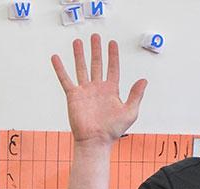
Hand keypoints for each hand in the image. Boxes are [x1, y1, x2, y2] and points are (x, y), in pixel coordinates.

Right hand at [51, 34, 148, 148]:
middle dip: (96, 50)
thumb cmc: (113, 130)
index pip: (113, 68)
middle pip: (96, 64)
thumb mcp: (130, 112)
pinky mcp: (73, 96)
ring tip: (78, 42)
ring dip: (79, 54)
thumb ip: (136, 95)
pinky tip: (56, 58)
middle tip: (95, 37)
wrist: (95, 141)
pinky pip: (65, 79)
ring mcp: (85, 91)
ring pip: (81, 68)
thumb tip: (144, 80)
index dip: (113, 55)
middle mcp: (97, 88)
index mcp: (111, 90)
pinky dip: (60, 69)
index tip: (112, 43)